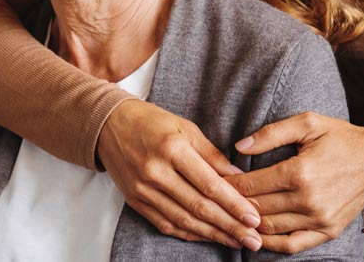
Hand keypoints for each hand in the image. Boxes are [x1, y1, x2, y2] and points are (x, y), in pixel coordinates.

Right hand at [97, 99, 264, 250]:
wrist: (108, 125)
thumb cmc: (152, 122)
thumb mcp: (185, 128)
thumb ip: (211, 155)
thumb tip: (239, 177)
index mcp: (172, 149)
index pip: (209, 184)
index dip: (234, 205)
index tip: (255, 218)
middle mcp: (156, 172)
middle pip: (199, 207)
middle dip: (230, 226)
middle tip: (253, 240)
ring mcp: (143, 189)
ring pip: (183, 220)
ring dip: (213, 234)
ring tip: (237, 242)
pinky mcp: (135, 201)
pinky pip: (165, 224)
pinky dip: (189, 233)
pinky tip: (208, 237)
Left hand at [226, 113, 363, 253]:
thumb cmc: (341, 138)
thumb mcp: (307, 123)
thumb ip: (271, 134)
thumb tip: (239, 147)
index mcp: (299, 172)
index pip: (251, 185)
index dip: (228, 185)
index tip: (215, 182)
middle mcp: (308, 200)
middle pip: (256, 208)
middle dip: (232, 204)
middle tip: (216, 199)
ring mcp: (318, 219)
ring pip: (270, 228)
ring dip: (247, 224)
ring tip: (230, 216)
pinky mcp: (327, 231)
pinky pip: (291, 245)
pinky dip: (270, 244)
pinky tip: (255, 236)